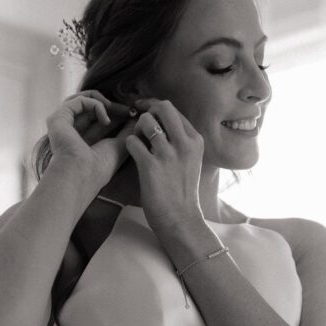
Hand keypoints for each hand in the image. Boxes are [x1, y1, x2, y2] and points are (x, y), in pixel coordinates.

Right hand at [45, 90, 139, 189]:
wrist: (82, 175)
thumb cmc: (99, 168)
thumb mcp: (119, 146)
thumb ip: (127, 131)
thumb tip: (135, 117)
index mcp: (82, 140)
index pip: (97, 119)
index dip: (115, 113)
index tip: (131, 113)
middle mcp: (70, 132)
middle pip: (90, 108)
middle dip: (111, 106)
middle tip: (127, 109)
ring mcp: (62, 124)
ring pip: (80, 100)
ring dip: (101, 101)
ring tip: (114, 109)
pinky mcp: (58, 118)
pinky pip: (78, 101)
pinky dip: (95, 105)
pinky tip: (105, 119)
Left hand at [124, 98, 204, 231]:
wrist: (180, 218)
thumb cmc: (182, 190)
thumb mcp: (191, 160)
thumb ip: (180, 140)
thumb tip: (159, 119)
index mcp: (195, 140)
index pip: (173, 109)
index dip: (155, 107)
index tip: (146, 111)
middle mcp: (184, 144)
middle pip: (162, 107)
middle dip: (147, 110)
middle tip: (140, 122)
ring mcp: (168, 154)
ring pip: (146, 121)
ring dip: (137, 128)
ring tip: (138, 141)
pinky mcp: (151, 166)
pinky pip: (133, 141)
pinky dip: (129, 144)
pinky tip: (133, 154)